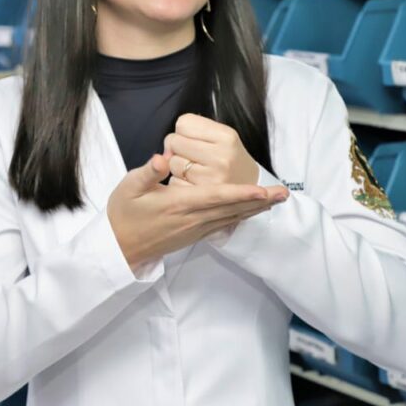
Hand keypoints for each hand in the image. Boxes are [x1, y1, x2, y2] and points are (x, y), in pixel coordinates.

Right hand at [107, 154, 281, 270]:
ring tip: (277, 200)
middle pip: (232, 209)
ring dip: (256, 209)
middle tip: (285, 194)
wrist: (119, 246)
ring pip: (232, 217)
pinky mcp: (195, 234)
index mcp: (178, 204)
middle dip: (260, 201)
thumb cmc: (123, 213)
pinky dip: (242, 216)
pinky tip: (254, 211)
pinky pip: (224, 224)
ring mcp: (196, 229)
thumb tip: (162, 158)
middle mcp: (192, 218)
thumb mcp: (129, 187)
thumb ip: (147, 172)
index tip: (261, 190)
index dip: (240, 193)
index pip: (215, 197)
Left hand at [164, 114, 282, 196]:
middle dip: (179, 148)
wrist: (251, 189)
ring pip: (172, 163)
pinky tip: (194, 183)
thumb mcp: (222, 136)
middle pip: (175, 142)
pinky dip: (179, 183)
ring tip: (196, 170)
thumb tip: (166, 149)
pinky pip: (174, 183)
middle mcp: (221, 157)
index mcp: (227, 137)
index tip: (194, 139)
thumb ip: (193, 131)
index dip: (184, 131)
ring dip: (178, 167)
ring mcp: (212, 179)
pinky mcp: (203, 198)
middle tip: (194, 155)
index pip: (183, 123)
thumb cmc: (229, 159)